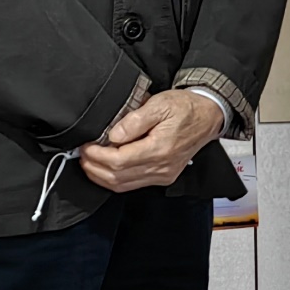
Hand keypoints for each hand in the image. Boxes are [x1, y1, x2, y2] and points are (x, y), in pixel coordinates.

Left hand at [79, 89, 222, 192]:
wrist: (208, 116)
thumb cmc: (185, 108)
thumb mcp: (159, 104)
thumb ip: (134, 120)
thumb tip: (113, 135)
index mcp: (160, 149)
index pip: (118, 161)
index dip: (97, 155)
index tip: (86, 145)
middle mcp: (161, 167)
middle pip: (118, 177)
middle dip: (94, 167)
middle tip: (82, 155)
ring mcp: (163, 175)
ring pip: (123, 185)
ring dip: (101, 176)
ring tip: (89, 162)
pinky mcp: (163, 177)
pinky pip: (133, 184)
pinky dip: (115, 179)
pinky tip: (105, 169)